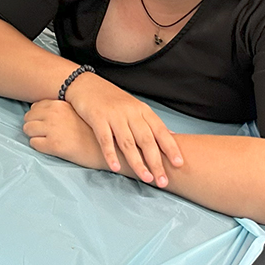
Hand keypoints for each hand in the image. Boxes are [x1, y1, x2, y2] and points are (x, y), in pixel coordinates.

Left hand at [24, 99, 114, 172]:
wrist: (108, 148)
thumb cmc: (94, 132)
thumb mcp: (78, 113)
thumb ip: (62, 110)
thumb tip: (44, 112)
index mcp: (59, 105)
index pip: (35, 106)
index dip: (38, 116)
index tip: (44, 124)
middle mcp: (54, 114)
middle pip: (28, 117)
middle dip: (33, 125)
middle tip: (43, 134)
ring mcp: (52, 129)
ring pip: (27, 129)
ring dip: (34, 135)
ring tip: (46, 141)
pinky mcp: (53, 144)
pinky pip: (33, 143)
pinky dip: (39, 146)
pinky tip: (51, 148)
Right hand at [61, 71, 182, 185]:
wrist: (85, 83)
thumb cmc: (111, 99)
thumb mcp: (134, 107)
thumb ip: (150, 123)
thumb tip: (172, 137)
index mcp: (142, 110)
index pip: (160, 130)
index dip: (170, 147)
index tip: (179, 164)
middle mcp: (130, 112)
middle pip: (146, 140)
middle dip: (156, 162)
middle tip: (163, 181)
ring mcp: (113, 114)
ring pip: (128, 142)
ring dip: (137, 162)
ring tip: (146, 178)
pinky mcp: (96, 117)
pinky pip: (104, 138)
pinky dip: (110, 154)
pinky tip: (115, 167)